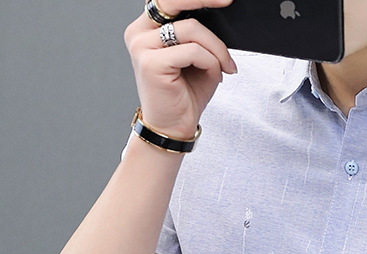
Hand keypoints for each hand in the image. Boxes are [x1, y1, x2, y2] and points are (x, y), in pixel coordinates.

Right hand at [124, 0, 237, 138]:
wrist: (174, 127)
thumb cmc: (184, 95)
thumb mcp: (196, 59)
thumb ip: (199, 36)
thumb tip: (217, 14)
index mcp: (146, 28)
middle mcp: (139, 33)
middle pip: (175, 2)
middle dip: (205, 0)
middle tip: (227, 2)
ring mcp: (142, 47)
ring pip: (191, 29)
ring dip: (216, 49)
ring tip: (224, 67)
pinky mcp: (151, 63)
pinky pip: (193, 51)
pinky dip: (210, 63)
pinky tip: (215, 76)